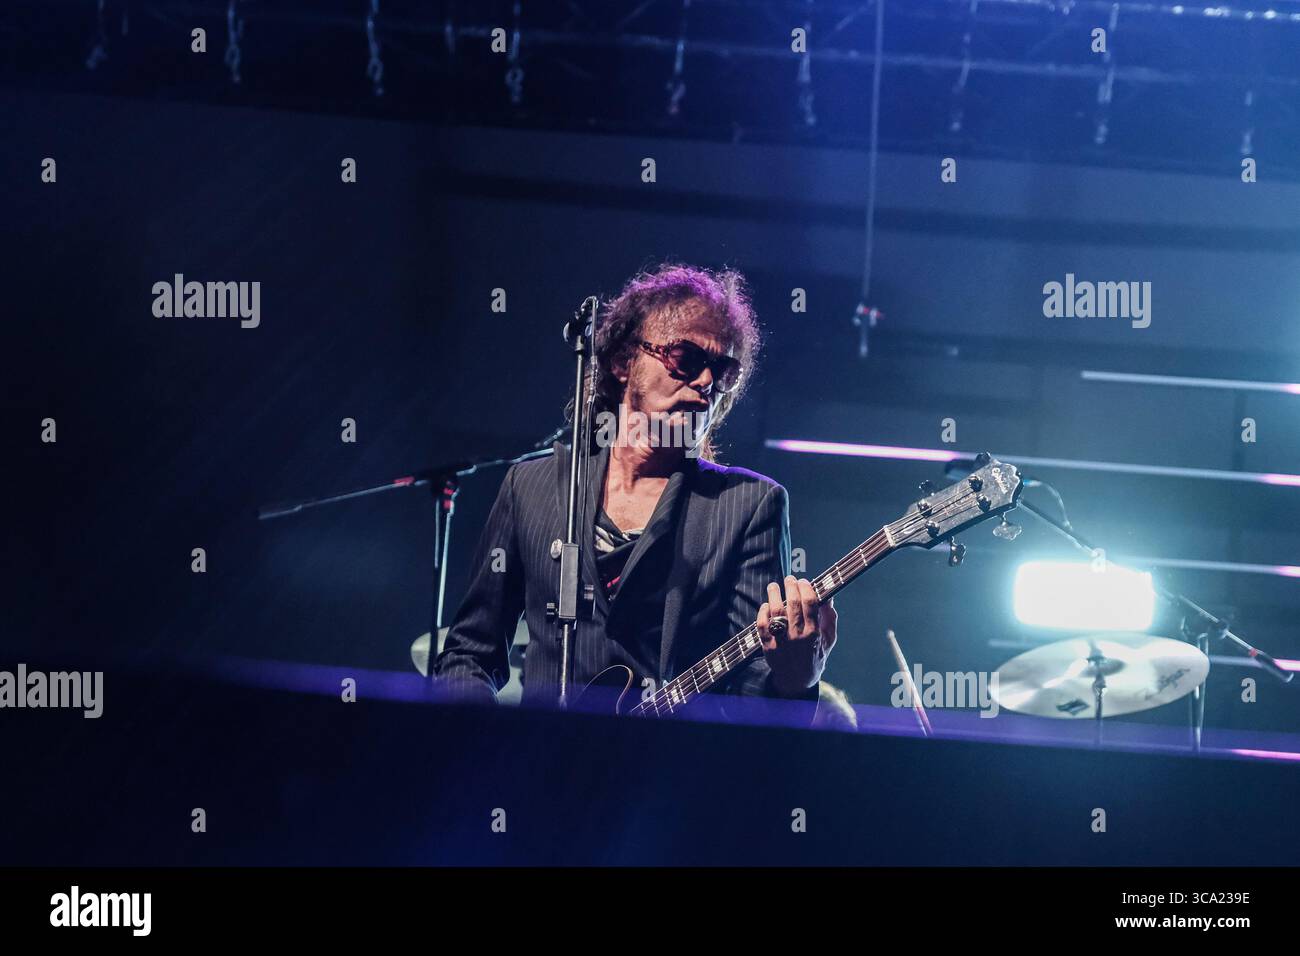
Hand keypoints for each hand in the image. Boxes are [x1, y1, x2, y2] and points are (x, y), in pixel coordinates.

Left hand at [756, 575, 836, 694]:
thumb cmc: (815, 655)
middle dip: (790, 586)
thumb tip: (829, 598)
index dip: (806, 588)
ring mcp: (781, 640)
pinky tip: (766, 605)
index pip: (810, 603)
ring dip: (773, 594)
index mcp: (814, 633)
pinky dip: (763, 611)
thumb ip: (830, 618)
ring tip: (774, 586)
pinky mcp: (767, 645)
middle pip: (792, 604)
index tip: (804, 581)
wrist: (797, 680)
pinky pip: (762, 624)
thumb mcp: (829, 639)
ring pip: (775, 611)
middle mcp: (797, 636)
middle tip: (789, 579)